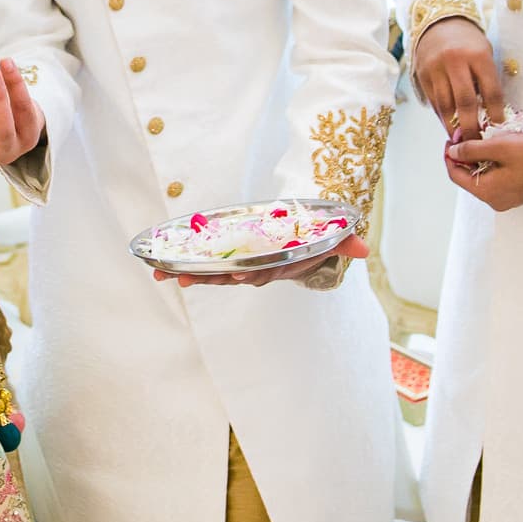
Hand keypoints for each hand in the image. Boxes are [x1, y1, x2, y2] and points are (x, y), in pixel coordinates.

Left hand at [152, 233, 369, 287]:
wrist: (296, 242)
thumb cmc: (311, 240)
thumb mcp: (329, 240)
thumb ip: (344, 243)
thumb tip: (364, 248)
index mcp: (277, 266)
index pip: (264, 273)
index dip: (252, 274)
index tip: (240, 274)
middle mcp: (255, 271)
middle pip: (230, 278)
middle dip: (209, 279)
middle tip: (188, 280)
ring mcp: (238, 268)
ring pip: (212, 276)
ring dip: (188, 277)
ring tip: (164, 278)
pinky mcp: (224, 261)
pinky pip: (203, 268)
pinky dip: (182, 270)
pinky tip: (158, 272)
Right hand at [410, 17, 506, 135]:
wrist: (440, 23)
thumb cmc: (469, 43)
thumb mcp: (484, 54)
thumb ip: (486, 80)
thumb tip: (490, 116)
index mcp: (478, 56)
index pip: (490, 91)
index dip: (495, 114)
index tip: (498, 129)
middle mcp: (456, 62)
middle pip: (465, 102)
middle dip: (471, 126)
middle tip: (476, 143)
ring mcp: (436, 68)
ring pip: (445, 105)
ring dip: (453, 126)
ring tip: (461, 140)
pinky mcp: (423, 75)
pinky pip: (434, 101)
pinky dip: (442, 116)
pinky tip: (448, 125)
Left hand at [445, 132, 522, 210]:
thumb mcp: (499, 147)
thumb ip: (472, 149)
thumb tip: (452, 151)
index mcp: (487, 192)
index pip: (455, 175)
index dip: (449, 155)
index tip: (451, 137)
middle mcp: (495, 200)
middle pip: (468, 177)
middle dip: (464, 156)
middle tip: (466, 134)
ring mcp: (507, 199)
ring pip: (482, 177)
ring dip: (478, 159)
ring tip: (482, 138)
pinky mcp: (517, 194)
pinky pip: (496, 179)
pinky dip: (491, 164)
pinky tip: (496, 149)